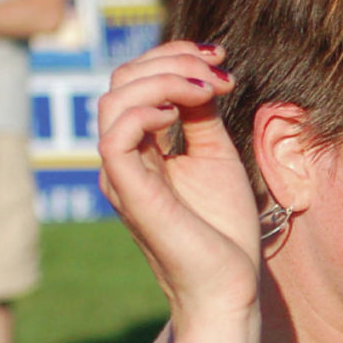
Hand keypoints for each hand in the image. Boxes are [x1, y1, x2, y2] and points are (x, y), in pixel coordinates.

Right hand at [96, 42, 259, 321]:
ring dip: (164, 80)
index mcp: (142, 147)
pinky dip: (145, 112)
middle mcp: (125, 157)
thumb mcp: (216, 156)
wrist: (228, 285)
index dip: (174, 57)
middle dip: (172, 61)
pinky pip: (115, 136)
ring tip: (206, 90)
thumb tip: (200, 73)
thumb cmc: (223, 230)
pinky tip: (179, 116)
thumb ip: (201, 115)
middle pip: (122, 81)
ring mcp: (122, 174)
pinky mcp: (128, 192)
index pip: (137, 81)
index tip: (221, 58)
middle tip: (219, 73)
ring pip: (115, 100)